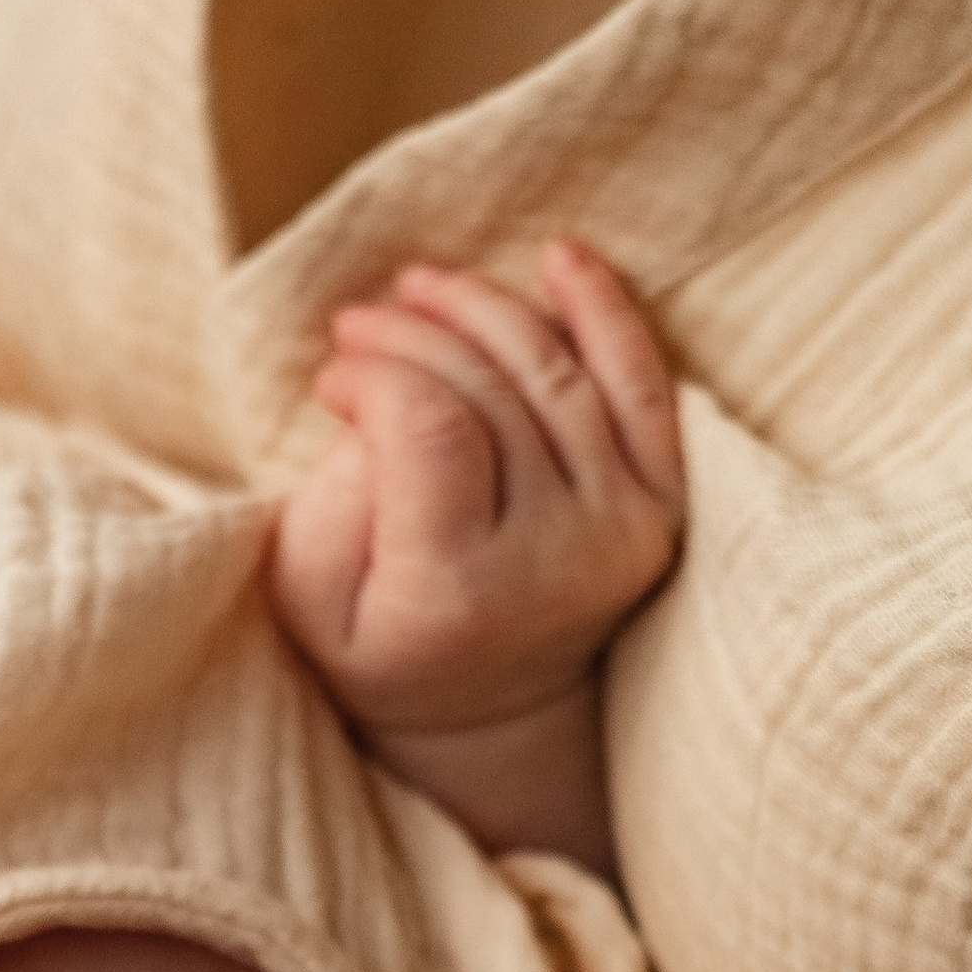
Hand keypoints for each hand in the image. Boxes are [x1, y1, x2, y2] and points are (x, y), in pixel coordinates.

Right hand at [268, 239, 683, 747]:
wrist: (488, 712)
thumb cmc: (378, 644)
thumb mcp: (311, 599)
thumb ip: (334, 500)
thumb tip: (383, 396)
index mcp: (464, 590)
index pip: (432, 429)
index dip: (378, 375)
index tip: (333, 378)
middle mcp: (561, 560)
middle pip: (494, 392)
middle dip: (414, 333)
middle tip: (357, 322)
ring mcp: (623, 530)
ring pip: (558, 374)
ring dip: (484, 309)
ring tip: (419, 289)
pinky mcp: (660, 507)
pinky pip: (646, 391)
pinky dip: (606, 314)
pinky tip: (558, 258)